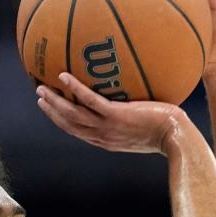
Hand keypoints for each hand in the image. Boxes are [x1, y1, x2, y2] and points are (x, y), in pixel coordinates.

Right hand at [36, 73, 187, 154]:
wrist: (176, 138)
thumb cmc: (168, 131)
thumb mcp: (145, 128)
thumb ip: (134, 118)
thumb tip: (135, 100)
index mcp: (106, 141)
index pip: (79, 131)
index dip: (62, 121)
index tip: (51, 110)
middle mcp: (103, 137)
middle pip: (69, 124)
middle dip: (52, 111)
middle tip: (39, 96)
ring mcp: (108, 127)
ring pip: (73, 115)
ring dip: (55, 102)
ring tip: (42, 87)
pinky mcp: (116, 116)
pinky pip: (89, 100)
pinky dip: (75, 89)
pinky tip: (64, 75)